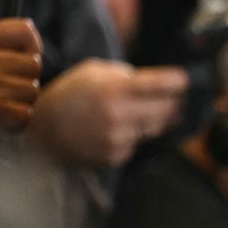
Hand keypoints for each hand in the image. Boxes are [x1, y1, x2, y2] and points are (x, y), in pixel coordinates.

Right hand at [0, 18, 42, 142]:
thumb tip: (31, 28)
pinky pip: (26, 114)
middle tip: (1, 90)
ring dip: (20, 103)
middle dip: (25, 80)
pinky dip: (16, 123)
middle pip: (34, 64)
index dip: (29, 49)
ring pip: (32, 90)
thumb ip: (4, 42)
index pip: (25, 30)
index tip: (15, 60)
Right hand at [25, 59, 188, 167]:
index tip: (186, 80)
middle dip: (174, 101)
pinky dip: (135, 135)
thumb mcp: (94, 71)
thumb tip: (159, 84)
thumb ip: (127, 75)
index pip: (161, 85)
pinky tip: (117, 128)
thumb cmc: (71, 94)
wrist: (42, 130)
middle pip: (168, 109)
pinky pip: (138, 143)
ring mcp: (118, 138)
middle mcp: (120, 115)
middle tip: (175, 96)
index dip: (179, 81)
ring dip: (154, 118)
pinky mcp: (116, 156)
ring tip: (136, 110)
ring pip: (156, 127)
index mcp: (115, 89)